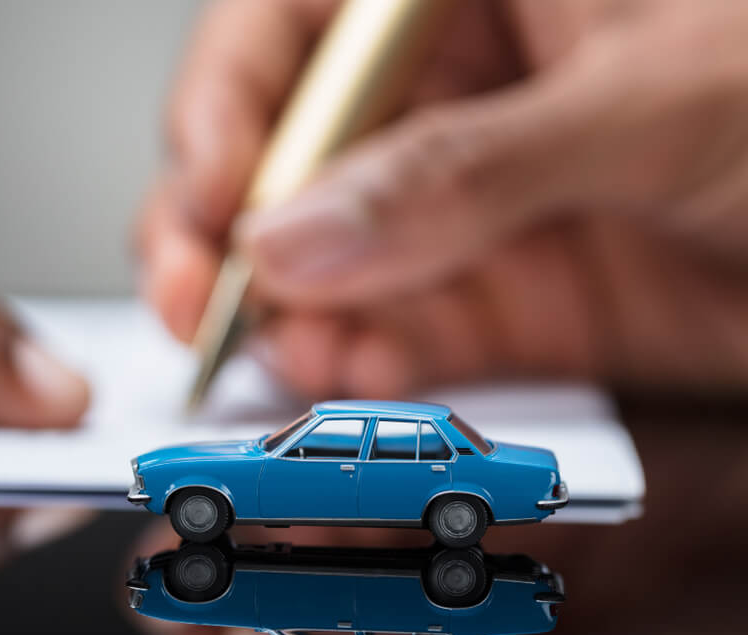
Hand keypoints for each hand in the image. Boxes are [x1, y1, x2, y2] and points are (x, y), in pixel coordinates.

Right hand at [137, 0, 747, 398]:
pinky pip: (405, 333)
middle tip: (206, 301)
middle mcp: (453, 94)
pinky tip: (353, 373)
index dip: (226, 109)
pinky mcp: (502, 297)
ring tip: (291, 356)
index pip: (295, 31)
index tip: (206, 197)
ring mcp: (467, 206)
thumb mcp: (654, 99)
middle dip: (231, 233)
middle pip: (287, 154)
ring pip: (332, 261)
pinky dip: (368, 362)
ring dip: (295, 315)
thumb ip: (468, 169)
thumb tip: (302, 230)